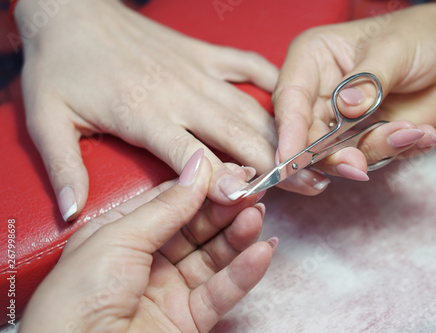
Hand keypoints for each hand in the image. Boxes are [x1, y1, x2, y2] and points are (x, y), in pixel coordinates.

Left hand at [15, 0, 278, 220]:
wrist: (71, 10)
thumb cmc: (61, 64)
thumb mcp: (46, 119)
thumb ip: (63, 168)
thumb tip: (73, 212)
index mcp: (144, 115)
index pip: (195, 159)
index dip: (226, 182)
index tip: (251, 202)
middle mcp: (179, 95)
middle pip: (237, 135)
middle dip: (273, 163)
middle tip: (304, 185)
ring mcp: (196, 71)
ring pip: (249, 107)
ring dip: (280, 133)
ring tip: (307, 155)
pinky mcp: (203, 54)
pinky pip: (247, 65)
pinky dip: (272, 82)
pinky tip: (290, 99)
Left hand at [19, 149, 276, 332]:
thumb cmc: (76, 299)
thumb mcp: (119, 237)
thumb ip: (166, 205)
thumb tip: (198, 167)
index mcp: (122, 232)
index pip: (172, 200)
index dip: (203, 186)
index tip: (232, 173)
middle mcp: (148, 258)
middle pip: (197, 227)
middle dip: (225, 208)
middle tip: (252, 191)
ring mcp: (169, 289)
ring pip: (213, 257)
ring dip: (238, 236)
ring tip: (257, 215)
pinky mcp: (187, 320)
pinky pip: (221, 292)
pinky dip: (244, 273)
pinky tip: (261, 253)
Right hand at [272, 3, 435, 194]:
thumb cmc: (419, 36)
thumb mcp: (393, 48)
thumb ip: (368, 80)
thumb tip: (345, 107)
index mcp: (312, 61)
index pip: (290, 99)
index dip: (289, 132)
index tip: (289, 159)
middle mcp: (320, 94)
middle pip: (307, 137)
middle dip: (333, 156)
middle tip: (359, 165)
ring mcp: (341, 121)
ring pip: (339, 154)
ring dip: (377, 149)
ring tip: (413, 131)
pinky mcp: (364, 139)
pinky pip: (373, 157)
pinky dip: (399, 150)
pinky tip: (423, 133)